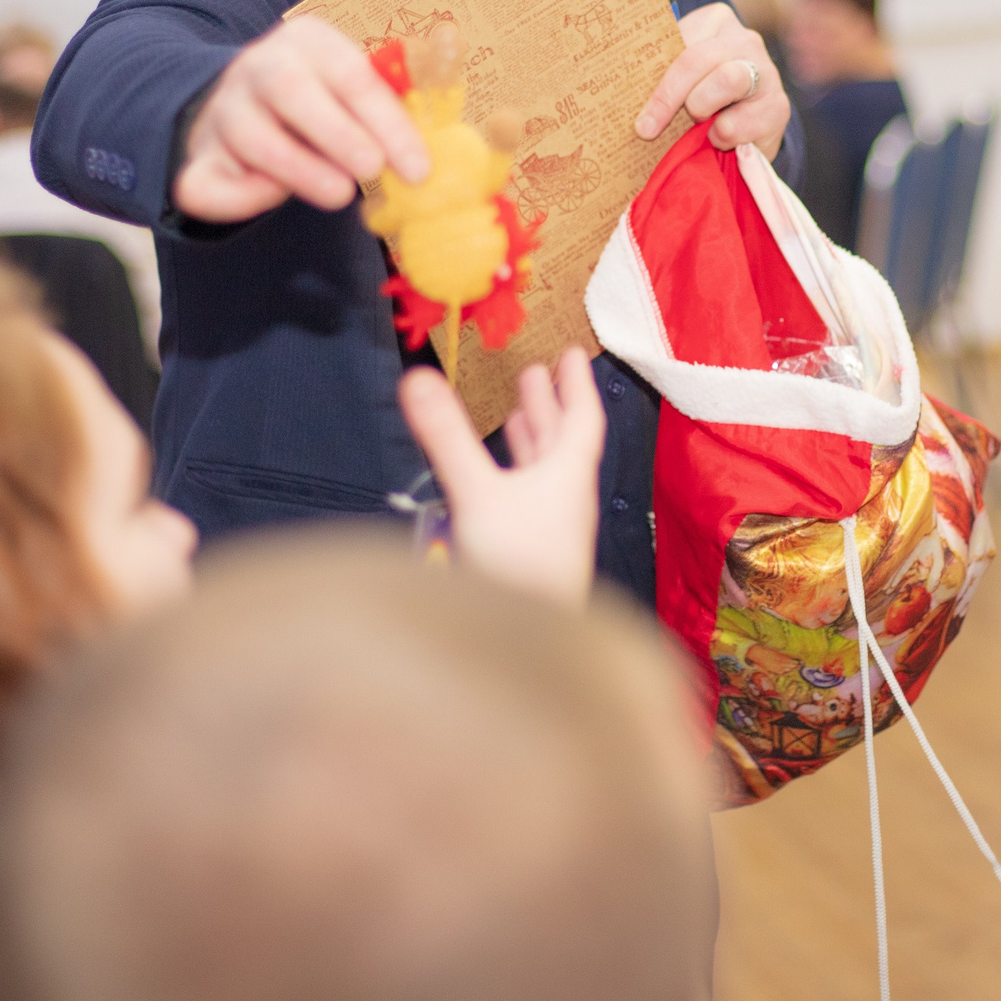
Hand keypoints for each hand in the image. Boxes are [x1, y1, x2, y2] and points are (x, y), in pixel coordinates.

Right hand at [174, 16, 430, 221]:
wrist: (246, 107)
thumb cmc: (323, 104)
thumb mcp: (354, 91)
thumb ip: (387, 112)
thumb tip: (429, 159)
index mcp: (308, 41)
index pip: (352, 76)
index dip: (389, 124)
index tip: (418, 168)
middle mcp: (259, 67)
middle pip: (290, 90)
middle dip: (338, 134)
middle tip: (373, 170)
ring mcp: (223, 111)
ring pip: (250, 136)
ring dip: (299, 168)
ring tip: (339, 193)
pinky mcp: (199, 157)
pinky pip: (205, 181)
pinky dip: (238, 198)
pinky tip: (274, 200)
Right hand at [396, 348, 604, 605]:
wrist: (530, 645)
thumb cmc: (519, 568)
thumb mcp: (476, 493)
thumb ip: (446, 437)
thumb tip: (418, 378)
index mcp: (568, 476)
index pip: (582, 418)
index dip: (576, 384)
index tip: (574, 355)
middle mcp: (566, 500)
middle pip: (561, 443)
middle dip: (547, 406)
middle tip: (536, 375)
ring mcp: (551, 528)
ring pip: (544, 472)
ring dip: (531, 441)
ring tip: (516, 418)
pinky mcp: (532, 553)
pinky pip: (528, 499)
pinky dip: (515, 476)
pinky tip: (496, 483)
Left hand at [634, 1, 788, 157]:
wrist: (749, 124)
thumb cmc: (702, 95)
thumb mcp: (680, 75)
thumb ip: (659, 70)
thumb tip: (619, 87)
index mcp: (715, 22)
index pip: (678, 43)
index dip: (657, 84)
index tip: (640, 119)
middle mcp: (745, 40)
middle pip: (698, 59)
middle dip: (671, 98)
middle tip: (649, 129)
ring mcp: (766, 70)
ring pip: (728, 80)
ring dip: (702, 109)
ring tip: (698, 126)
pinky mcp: (778, 106)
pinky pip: (744, 121)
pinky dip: (724, 135)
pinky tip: (720, 138)